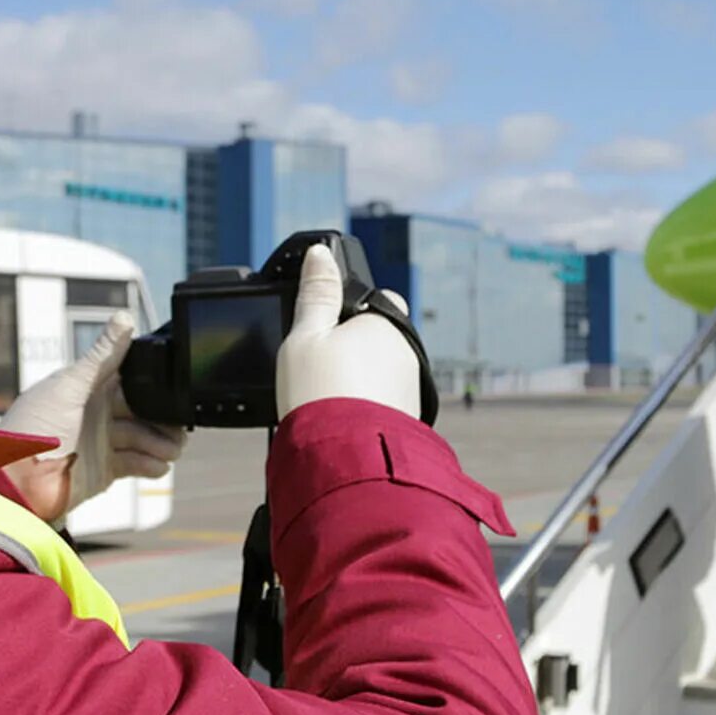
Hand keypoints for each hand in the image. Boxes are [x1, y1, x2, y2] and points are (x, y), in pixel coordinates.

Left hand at [0, 312, 186, 521]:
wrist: (18, 482)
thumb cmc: (33, 428)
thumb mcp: (70, 385)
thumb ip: (102, 355)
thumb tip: (124, 317)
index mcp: (88, 388)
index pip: (131, 382)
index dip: (153, 386)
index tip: (174, 390)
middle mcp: (97, 413)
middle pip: (143, 412)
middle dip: (163, 419)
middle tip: (180, 428)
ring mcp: (101, 442)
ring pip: (143, 438)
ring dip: (161, 444)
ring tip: (171, 451)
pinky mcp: (104, 470)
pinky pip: (136, 464)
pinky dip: (150, 465)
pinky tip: (158, 465)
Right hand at [277, 244, 422, 418]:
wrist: (345, 460)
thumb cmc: (321, 394)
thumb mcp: (305, 336)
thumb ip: (316, 293)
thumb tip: (321, 255)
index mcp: (386, 324)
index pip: (375, 300)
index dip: (345, 313)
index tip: (322, 334)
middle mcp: (406, 352)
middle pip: (378, 337)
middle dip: (355, 347)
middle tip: (320, 369)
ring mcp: (411, 387)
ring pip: (382, 370)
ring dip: (361, 378)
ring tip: (329, 400)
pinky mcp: (408, 417)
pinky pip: (384, 399)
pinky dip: (366, 404)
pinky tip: (342, 417)